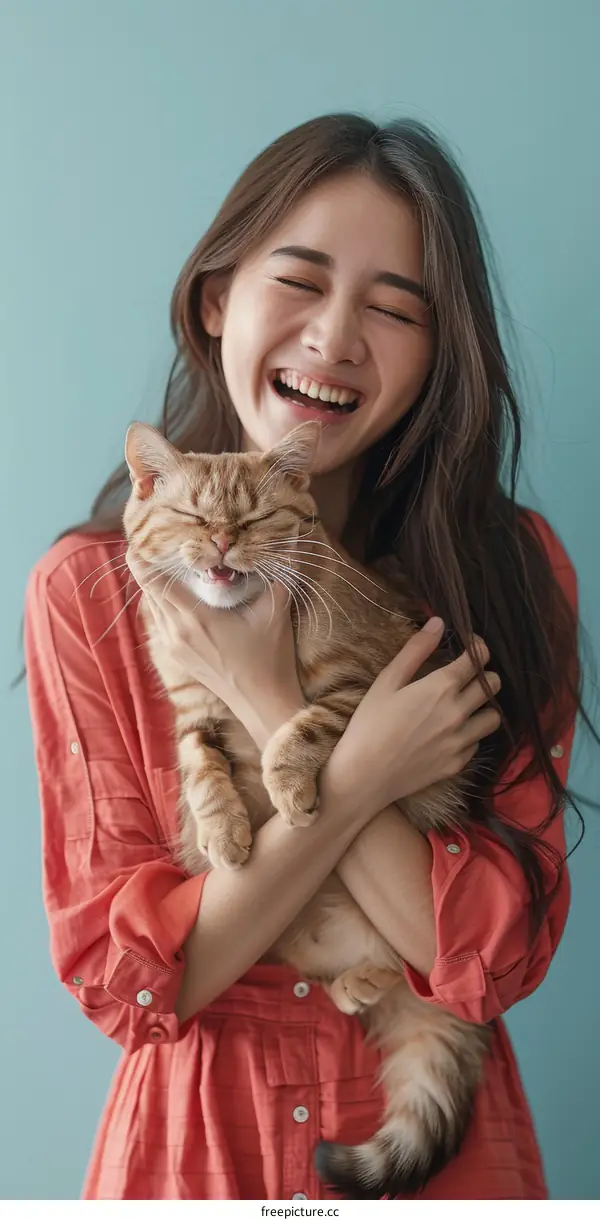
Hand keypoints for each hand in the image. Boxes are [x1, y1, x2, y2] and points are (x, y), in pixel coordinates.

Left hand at [126, 551, 303, 741]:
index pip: (153, 582)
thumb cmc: (271, 657)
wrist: (263, 703)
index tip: (139, 538)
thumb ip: (282, 571)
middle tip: (158, 542)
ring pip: (153, 607)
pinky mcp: (178, 656)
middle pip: (148, 591)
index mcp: (194, 617)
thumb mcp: (276, 610)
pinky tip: (180, 595)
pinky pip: (161, 622)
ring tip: (167, 564)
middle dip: (149, 566)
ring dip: (156, 586)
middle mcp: (176, 631)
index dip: (140, 558)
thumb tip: (295, 537)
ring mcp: (174, 646)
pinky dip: (164, 604)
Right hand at [328, 617, 501, 817]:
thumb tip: (438, 622)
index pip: (478, 658)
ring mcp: (461, 740)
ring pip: (494, 716)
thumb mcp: (387, 681)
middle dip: (483, 675)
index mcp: (442, 686)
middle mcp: (459, 712)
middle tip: (465, 677)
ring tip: (466, 705)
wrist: (364, 776)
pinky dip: (470, 734)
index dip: (477, 647)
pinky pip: (478, 742)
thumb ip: (416, 650)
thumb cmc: (369, 724)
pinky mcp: (458, 763)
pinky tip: (451, 732)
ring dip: (484, 706)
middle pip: (493, 684)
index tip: (469, 646)